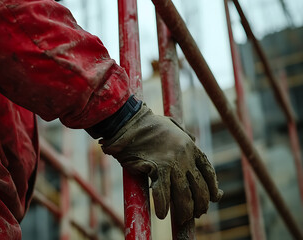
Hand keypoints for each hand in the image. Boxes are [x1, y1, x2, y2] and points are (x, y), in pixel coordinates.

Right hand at [101, 104, 222, 223]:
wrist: (130, 122)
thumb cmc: (148, 125)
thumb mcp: (173, 126)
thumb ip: (185, 134)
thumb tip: (194, 139)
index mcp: (191, 147)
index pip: (208, 172)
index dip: (213, 188)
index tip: (214, 198)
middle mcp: (185, 156)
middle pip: (200, 187)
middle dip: (201, 204)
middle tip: (196, 214)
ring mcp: (172, 163)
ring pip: (184, 194)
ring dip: (184, 211)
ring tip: (182, 219)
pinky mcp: (157, 168)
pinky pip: (163, 193)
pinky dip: (163, 206)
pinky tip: (162, 214)